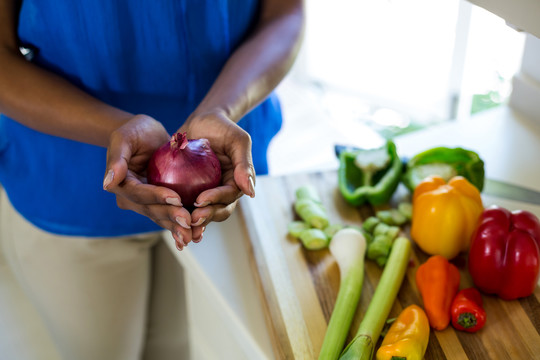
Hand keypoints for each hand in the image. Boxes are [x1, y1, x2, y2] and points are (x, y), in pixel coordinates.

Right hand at [103, 114, 194, 249]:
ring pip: (162, 217)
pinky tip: (196, 235)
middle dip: (170, 217)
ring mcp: (147, 203)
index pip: (139, 194)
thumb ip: (117, 158)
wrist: (147, 135)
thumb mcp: (124, 137)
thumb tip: (108, 183)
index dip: (156, 197)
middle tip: (189, 222)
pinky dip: (182, 225)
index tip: (175, 197)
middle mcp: (132, 198)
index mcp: (121, 185)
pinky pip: (171, 215)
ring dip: (177, 227)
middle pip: (152, 210)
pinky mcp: (161, 202)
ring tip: (193, 235)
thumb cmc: (134, 131)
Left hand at [179, 111, 255, 240]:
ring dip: (194, 223)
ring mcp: (207, 193)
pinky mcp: (190, 192)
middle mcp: (223, 192)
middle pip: (218, 210)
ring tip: (182, 228)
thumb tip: (251, 193)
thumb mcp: (238, 141)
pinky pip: (185, 205)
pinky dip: (179, 215)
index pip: (228, 196)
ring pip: (203, 213)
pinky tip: (167, 219)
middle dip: (206, 217)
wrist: (202, 122)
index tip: (200, 200)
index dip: (216, 200)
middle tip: (191, 219)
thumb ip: (245, 165)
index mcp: (237, 183)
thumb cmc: (222, 127)